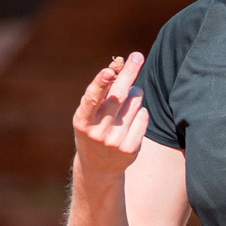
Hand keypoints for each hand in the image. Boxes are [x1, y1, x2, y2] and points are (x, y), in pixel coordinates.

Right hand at [72, 54, 148, 185]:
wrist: (99, 168)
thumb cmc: (94, 131)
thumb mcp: (89, 116)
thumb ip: (101, 95)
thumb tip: (120, 69)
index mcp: (82, 121)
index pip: (92, 98)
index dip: (100, 83)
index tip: (109, 70)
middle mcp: (98, 132)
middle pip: (118, 96)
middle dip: (129, 73)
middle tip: (138, 56)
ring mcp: (115, 142)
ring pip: (134, 104)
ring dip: (134, 96)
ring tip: (126, 104)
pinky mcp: (131, 149)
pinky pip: (143, 118)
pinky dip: (141, 112)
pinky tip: (132, 119)